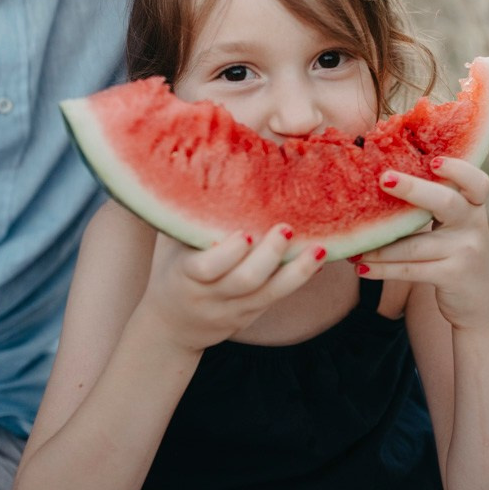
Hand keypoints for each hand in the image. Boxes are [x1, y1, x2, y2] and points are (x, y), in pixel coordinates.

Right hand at [141, 225, 325, 352]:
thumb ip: (186, 215)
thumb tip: (203, 162)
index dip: (228, 254)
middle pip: (245, 281)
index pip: (206, 268)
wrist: (170, 327)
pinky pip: (277, 298)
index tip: (245, 234)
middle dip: (269, 256)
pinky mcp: (251, 315)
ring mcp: (234, 310)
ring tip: (319, 248)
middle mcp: (211, 296)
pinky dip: (299, 279)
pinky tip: (317, 261)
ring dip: (297, 271)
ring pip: (269, 295)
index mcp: (185, 275)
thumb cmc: (171, 270)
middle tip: (286, 229)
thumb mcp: (170, 245)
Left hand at [354, 158, 488, 329]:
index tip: (432, 160)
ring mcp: (466, 251)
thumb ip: (434, 202)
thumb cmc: (455, 251)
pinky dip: (383, 269)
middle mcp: (473, 224)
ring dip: (380, 247)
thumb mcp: (455, 224)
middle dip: (412, 189)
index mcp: (473, 205)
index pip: (476, 181)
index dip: (457, 168)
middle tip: (383, 179)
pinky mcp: (453, 276)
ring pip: (415, 245)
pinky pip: (411, 269)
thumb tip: (382, 179)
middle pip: (445, 202)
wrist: (481, 302)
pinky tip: (361, 268)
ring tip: (353, 246)